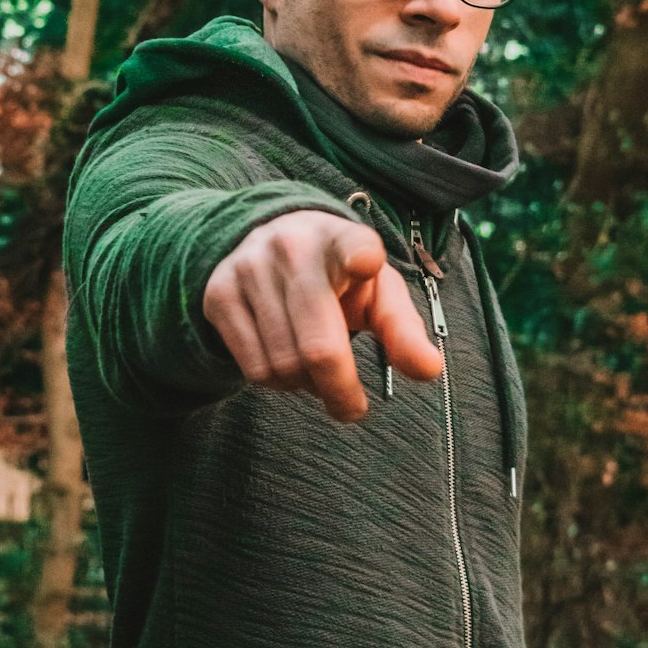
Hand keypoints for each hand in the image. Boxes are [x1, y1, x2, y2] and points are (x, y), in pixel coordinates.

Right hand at [202, 210, 442, 422]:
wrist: (267, 238)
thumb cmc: (339, 275)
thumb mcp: (376, 292)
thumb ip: (403, 330)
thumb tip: (429, 371)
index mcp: (342, 240)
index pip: (352, 245)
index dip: (359, 256)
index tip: (365, 262)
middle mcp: (292, 247)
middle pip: (319, 347)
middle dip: (340, 391)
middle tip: (352, 408)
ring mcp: (249, 268)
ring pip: (282, 365)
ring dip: (306, 386)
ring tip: (316, 372)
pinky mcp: (218, 293)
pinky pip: (252, 368)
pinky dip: (277, 383)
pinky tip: (288, 365)